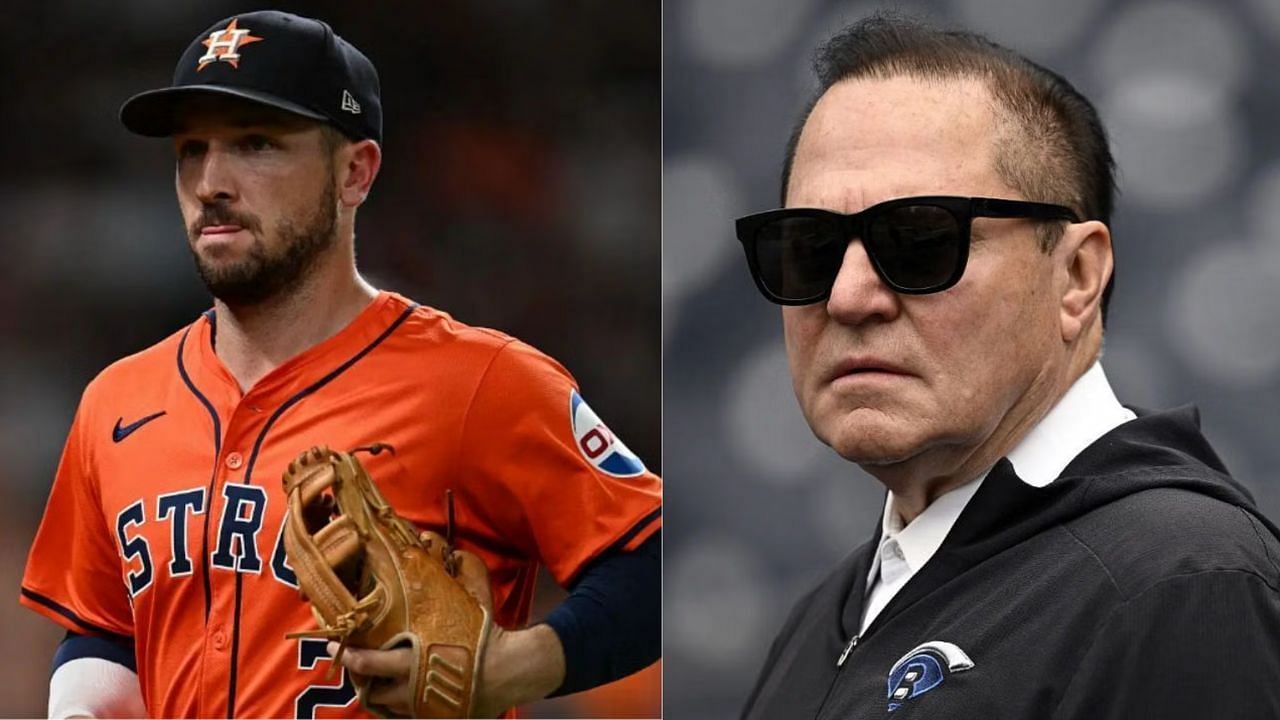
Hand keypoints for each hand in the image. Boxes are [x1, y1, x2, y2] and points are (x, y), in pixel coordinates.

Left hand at [329, 546, 564, 717]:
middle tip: (352, 662)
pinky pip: (407, 715)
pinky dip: (399, 706)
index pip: (367, 662)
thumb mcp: (470, 602)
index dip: (348, 654)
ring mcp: (422, 707)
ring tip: (374, 679)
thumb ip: (456, 579)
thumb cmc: (485, 635)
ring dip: (378, 692)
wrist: (510, 671)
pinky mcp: (434, 717)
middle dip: (358, 676)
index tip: (335, 643)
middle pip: (370, 689)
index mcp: (414, 659)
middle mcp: (412, 688)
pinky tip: (401, 693)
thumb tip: (451, 549)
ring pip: (387, 706)